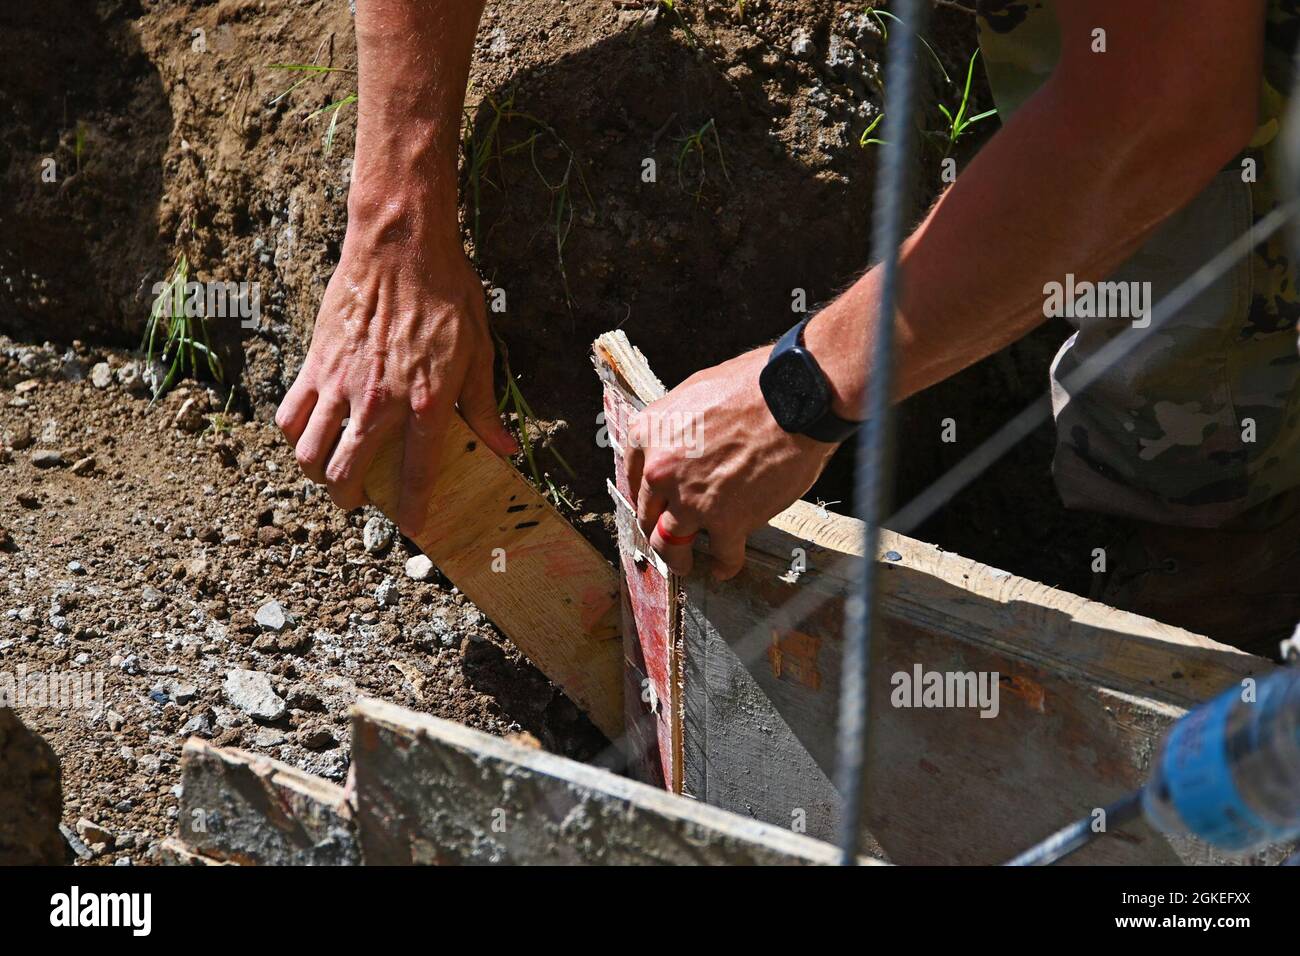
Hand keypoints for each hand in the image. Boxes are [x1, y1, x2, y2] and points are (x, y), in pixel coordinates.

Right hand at [275, 209, 516, 536]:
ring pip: (308, 453)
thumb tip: (504, 448)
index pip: (416, 475)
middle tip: (359, 498)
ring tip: (330, 471)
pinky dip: (294, 434)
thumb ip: (485, 407)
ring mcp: (341, 384)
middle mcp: (378, 402)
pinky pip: (289, 414)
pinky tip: (309, 434)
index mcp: (426, 403)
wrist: (401, 247)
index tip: (413, 525)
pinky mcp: (316, 364)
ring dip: (317, 473)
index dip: (413, 509)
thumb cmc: (448, 295)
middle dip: (350, 500)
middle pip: (346, 475)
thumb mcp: (480, 352)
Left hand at [626, 346, 838, 579]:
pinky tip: (724, 567)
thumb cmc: (753, 385)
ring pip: (670, 545)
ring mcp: (692, 500)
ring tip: (684, 563)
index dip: (647, 496)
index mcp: (648, 434)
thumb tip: (680, 442)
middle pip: (648, 514)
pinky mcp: (728, 522)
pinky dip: (724, 565)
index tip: (656, 505)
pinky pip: (722, 556)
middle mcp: (661, 472)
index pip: (635, 477)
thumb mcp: (694, 391)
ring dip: (677, 558)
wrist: (795, 398)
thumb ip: (677, 424)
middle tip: (669, 534)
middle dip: (657, 527)